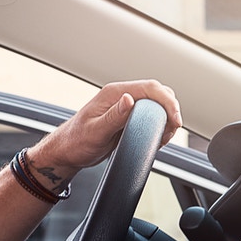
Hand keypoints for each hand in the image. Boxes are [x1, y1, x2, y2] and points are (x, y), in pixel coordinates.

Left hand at [31, 80, 181, 179]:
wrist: (66, 152)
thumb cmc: (75, 142)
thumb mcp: (95, 132)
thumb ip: (113, 116)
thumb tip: (129, 99)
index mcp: (113, 93)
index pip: (150, 88)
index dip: (167, 102)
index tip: (174, 120)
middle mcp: (120, 96)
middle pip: (157, 93)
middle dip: (170, 109)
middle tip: (172, 129)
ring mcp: (124, 106)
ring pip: (155, 104)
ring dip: (166, 117)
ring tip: (165, 135)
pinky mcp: (127, 118)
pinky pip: (149, 115)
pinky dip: (159, 124)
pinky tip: (157, 137)